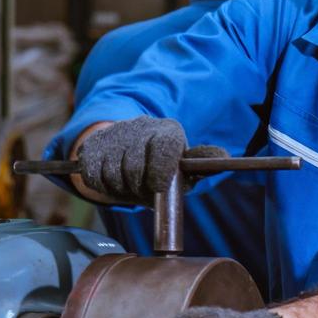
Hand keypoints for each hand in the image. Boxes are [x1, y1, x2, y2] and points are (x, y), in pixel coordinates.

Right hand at [75, 117, 225, 204]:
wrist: (129, 144)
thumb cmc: (163, 161)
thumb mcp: (184, 163)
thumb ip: (202, 163)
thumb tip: (224, 157)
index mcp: (167, 131)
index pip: (163, 148)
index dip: (159, 171)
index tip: (157, 187)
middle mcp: (140, 127)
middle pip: (134, 167)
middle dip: (138, 187)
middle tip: (143, 189)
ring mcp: (115, 134)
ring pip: (112, 173)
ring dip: (120, 188)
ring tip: (130, 183)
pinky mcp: (93, 143)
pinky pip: (92, 175)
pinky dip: (101, 185)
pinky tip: (113, 179)